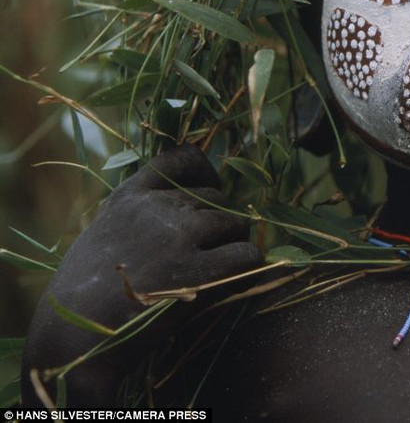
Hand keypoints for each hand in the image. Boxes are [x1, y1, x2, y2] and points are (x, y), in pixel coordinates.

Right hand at [21, 145, 261, 405]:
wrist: (71, 341)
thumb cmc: (84, 297)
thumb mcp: (104, 234)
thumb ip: (141, 213)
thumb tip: (186, 204)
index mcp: (130, 195)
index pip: (182, 158)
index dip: (204, 173)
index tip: (207, 192)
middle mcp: (158, 207)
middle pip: (216, 198)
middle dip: (216, 224)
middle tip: (200, 255)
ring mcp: (179, 235)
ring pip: (236, 224)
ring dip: (232, 245)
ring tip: (211, 272)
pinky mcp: (197, 270)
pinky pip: (247, 254)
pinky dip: (246, 268)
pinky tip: (229, 283)